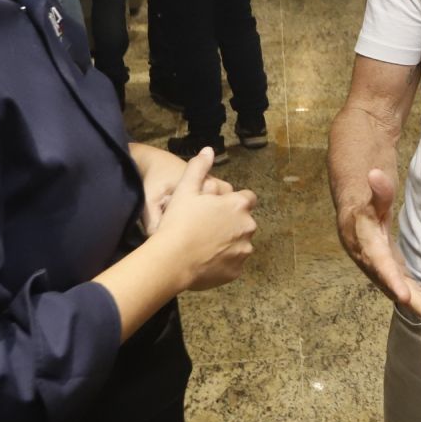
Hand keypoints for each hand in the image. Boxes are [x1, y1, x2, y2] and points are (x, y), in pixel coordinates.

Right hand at [146, 149, 256, 290]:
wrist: (172, 260)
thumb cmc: (179, 222)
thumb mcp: (185, 189)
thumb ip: (199, 168)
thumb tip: (208, 150)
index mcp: (238, 205)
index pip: (248, 198)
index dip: (233, 202)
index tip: (218, 208)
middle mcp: (247, 226)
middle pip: (244, 222)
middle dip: (231, 223)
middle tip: (207, 227)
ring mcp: (244, 250)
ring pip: (240, 243)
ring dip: (229, 243)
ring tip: (205, 245)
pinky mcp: (237, 271)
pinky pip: (233, 264)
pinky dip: (223, 262)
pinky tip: (205, 260)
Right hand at [338, 168, 420, 322]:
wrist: (354, 218)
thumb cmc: (365, 204)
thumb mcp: (372, 196)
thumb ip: (378, 189)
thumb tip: (375, 174)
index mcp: (368, 247)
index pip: (380, 266)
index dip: (391, 281)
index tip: (404, 297)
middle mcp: (377, 268)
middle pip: (399, 290)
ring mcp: (388, 275)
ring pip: (411, 295)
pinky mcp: (398, 276)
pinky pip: (416, 292)